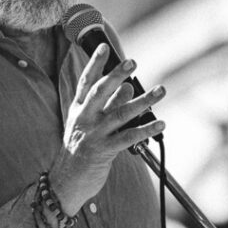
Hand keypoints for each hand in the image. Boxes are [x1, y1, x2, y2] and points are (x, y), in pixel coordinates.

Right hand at [49, 43, 165, 215]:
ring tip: (160, 90)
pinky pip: (128, 137)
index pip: (86, 81)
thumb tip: (130, 87)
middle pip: (100, 92)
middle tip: (133, 61)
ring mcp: (93, 135)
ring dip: (143, 101)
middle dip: (117, 75)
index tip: (104, 46)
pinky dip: (146, 129)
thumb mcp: (88, 124)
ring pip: (120, 113)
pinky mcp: (103, 151)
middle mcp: (84, 119)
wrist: (66, 181)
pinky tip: (160, 123)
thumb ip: (108, 105)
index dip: (95, 63)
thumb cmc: (80, 150)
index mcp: (78, 109)